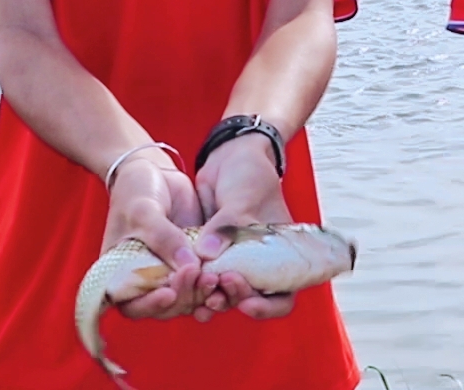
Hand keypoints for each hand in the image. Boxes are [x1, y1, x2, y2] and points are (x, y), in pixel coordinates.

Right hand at [105, 150, 203, 319]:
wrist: (154, 173)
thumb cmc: (136, 192)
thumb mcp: (143, 212)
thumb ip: (164, 239)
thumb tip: (188, 267)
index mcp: (122, 276)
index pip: (134, 306)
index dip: (150, 306)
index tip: (168, 294)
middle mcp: (147, 282)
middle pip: (167, 307)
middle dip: (184, 296)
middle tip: (199, 275)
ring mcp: (171, 274)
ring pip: (189, 298)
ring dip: (202, 293)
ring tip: (215, 277)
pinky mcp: (193, 264)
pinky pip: (204, 282)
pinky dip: (215, 284)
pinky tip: (227, 277)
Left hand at [192, 135, 294, 320]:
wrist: (230, 158)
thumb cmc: (250, 176)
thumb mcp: (244, 197)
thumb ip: (227, 227)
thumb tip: (206, 253)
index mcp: (279, 257)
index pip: (282, 296)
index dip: (267, 306)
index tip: (247, 302)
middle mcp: (258, 264)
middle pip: (250, 299)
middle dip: (233, 298)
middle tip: (218, 285)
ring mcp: (233, 261)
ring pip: (224, 293)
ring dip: (211, 297)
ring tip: (198, 291)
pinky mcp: (210, 255)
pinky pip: (203, 279)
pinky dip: (194, 286)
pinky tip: (180, 288)